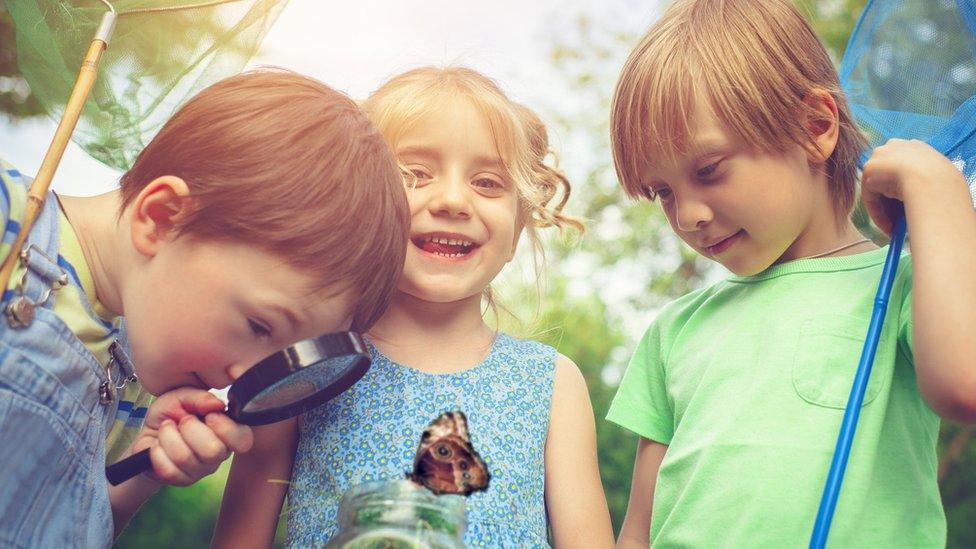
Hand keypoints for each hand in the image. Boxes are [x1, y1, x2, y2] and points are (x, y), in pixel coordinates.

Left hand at [128, 387, 253, 485]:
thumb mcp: (182, 397)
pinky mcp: (182, 480)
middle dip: (190, 429)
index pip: (242, 440)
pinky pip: (168, 470)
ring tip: (166, 429)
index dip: (224, 427)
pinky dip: (157, 452)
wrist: (149, 433)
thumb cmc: (171, 413)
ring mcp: (201, 470)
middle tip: (182, 421)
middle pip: (213, 451)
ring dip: (168, 437)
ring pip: (185, 458)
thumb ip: (200, 397)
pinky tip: (159, 446)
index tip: (208, 415)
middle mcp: (220, 454)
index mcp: (229, 432)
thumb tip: (217, 404)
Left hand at [861, 138, 967, 234]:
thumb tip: (923, 199)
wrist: (931, 180)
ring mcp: (879, 157)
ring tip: (896, 229)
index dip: (905, 187)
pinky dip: (879, 215)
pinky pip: (872, 198)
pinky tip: (890, 228)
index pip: (903, 166)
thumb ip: (926, 182)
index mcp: (913, 146)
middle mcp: (894, 147)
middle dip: (892, 201)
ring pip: (880, 190)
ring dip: (886, 212)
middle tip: (900, 220)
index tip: (911, 205)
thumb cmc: (943, 181)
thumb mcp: (939, 177)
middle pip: (887, 178)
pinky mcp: (868, 171)